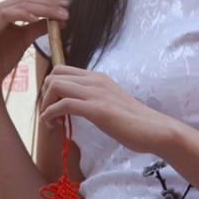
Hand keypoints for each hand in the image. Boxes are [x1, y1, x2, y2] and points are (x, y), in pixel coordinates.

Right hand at [0, 0, 69, 98]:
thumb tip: (60, 18)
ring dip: (40, 9)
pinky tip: (36, 19)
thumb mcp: (24, 39)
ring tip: (57, 15)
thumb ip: (38, 27)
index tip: (65, 5)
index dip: (46, 1)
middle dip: (47, 5)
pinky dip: (22, 15)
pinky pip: (5, 16)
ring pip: (17, 6)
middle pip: (23, 1)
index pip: (25, 0)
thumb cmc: (2, 60)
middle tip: (66, 9)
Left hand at [38, 66, 174, 154]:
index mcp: (97, 77)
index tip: (52, 104)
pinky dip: (50, 114)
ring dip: (46, 105)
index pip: (62, 70)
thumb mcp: (109, 101)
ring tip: (50, 121)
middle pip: (54, 75)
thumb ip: (94, 98)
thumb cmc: (133, 121)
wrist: (153, 129)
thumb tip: (77, 104)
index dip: (51, 86)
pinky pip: (63, 105)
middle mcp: (94, 80)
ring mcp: (95, 93)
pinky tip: (53, 125)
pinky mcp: (96, 109)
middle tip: (49, 113)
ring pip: (55, 86)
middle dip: (45, 95)